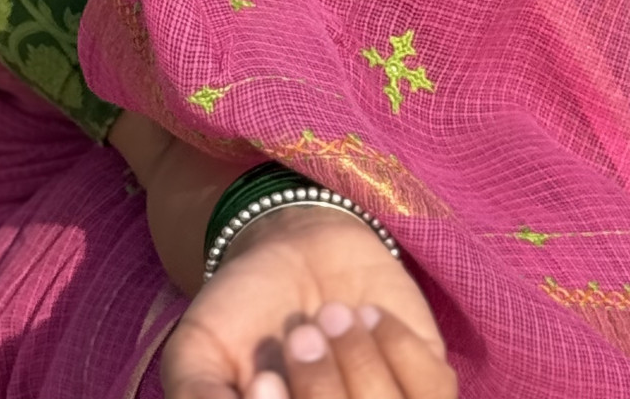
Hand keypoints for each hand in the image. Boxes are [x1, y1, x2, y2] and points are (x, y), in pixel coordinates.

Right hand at [160, 205, 456, 398]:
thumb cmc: (241, 310)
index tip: (263, 378)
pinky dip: (397, 348)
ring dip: (357, 365)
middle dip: (320, 393)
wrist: (293, 245)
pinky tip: (366, 315)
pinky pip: (432, 391)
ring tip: (328, 316)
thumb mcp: (197, 354)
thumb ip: (198, 397)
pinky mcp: (430, 387)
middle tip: (298, 337)